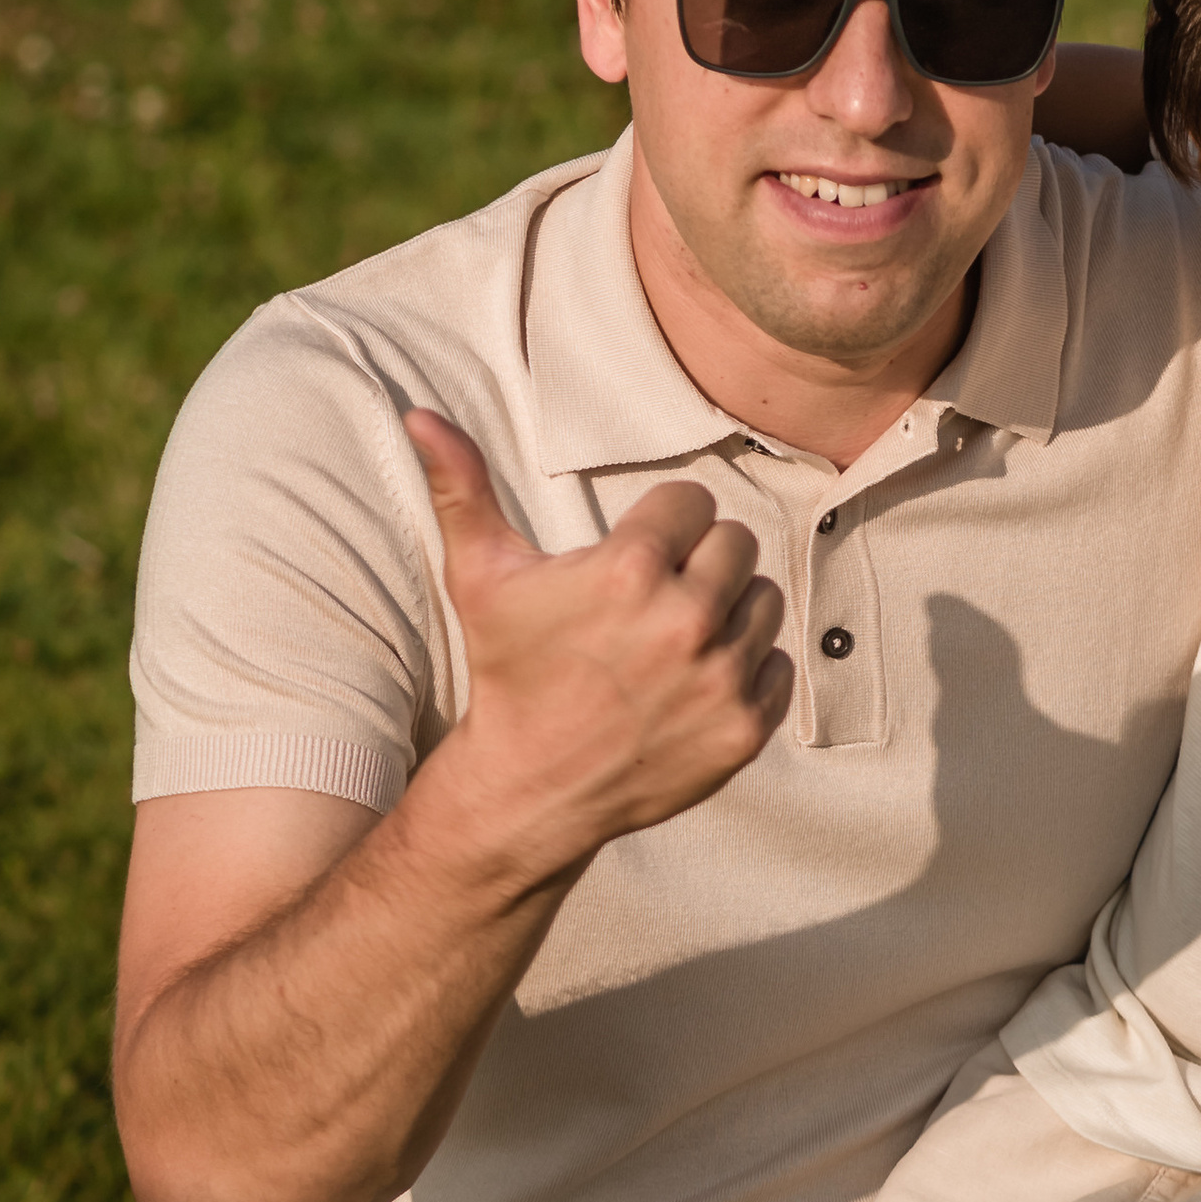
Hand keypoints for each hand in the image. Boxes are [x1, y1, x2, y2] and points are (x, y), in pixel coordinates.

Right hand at [406, 411, 791, 893]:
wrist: (528, 786)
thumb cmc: (508, 672)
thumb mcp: (479, 576)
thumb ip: (462, 487)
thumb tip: (420, 415)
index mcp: (631, 570)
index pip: (693, 502)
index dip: (660, 525)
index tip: (632, 558)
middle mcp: (685, 621)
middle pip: (737, 544)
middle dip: (699, 562)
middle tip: (655, 598)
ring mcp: (721, 679)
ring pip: (764, 602)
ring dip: (729, 613)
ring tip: (675, 638)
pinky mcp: (744, 728)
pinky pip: (780, 665)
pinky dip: (748, 671)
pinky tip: (696, 682)